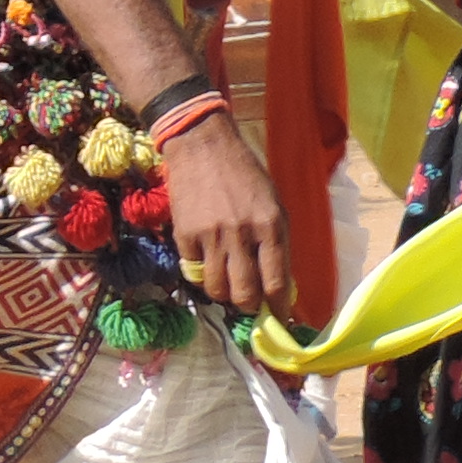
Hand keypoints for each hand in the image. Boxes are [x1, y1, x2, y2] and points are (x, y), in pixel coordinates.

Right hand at [161, 118, 292, 319]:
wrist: (203, 145)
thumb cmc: (245, 174)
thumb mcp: (274, 204)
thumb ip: (276, 243)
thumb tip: (277, 285)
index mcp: (271, 226)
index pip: (276, 282)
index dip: (277, 307)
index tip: (277, 317)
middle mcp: (241, 234)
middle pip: (244, 294)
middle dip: (248, 306)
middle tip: (249, 301)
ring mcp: (210, 236)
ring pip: (216, 288)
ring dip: (223, 292)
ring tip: (227, 280)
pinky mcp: (184, 234)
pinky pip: (193, 270)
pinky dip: (201, 272)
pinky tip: (207, 259)